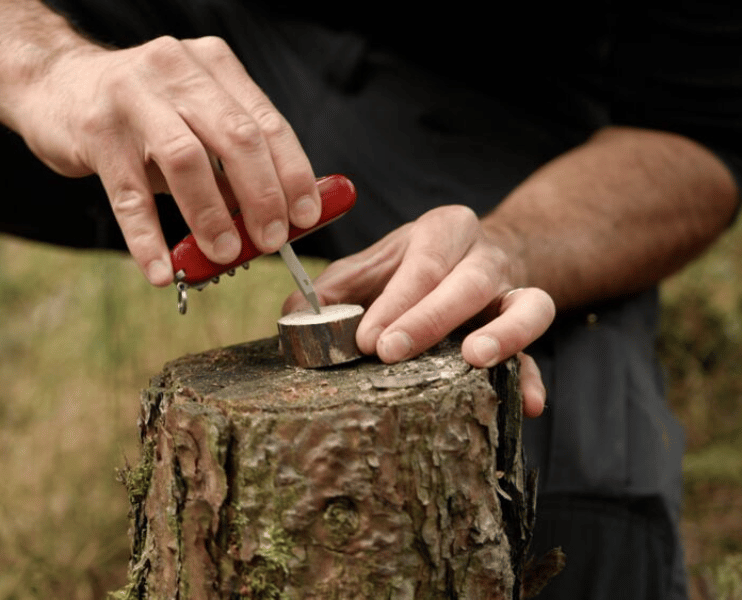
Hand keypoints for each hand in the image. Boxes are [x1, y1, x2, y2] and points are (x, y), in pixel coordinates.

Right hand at [5, 36, 320, 284]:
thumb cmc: (143, 115)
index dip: (293, 173)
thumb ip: (232, 166)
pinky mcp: (95, 130)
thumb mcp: (195, 123)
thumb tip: (276, 220)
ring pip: (186, 160)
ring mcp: (133, 96)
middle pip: (236, 137)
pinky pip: (128, 194)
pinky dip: (147, 238)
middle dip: (262, 196)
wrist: (55, 84)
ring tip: (226, 255)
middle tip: (272, 241)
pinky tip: (159, 271)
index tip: (308, 216)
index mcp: (214, 67)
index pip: (267, 123)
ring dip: (211, 215)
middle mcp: (177, 71)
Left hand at [282, 205, 554, 416]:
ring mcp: (513, 292)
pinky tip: (526, 405)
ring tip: (476, 361)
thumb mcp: (374, 263)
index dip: (395, 301)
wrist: (478, 255)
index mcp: (445, 231)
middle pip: (468, 284)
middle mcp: (485, 257)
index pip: (422, 263)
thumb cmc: (416, 264)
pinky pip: (537, 351)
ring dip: (504, 335)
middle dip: (429, 319)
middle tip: (391, 353)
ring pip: (527, 306)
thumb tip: (293, 318)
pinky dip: (530, 377)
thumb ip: (336, 287)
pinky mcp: (527, 327)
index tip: (365, 339)